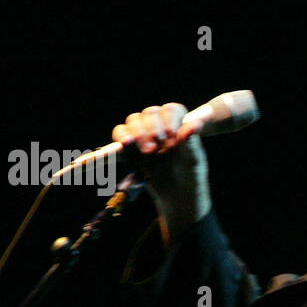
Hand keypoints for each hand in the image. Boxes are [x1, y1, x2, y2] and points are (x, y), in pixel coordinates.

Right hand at [111, 103, 210, 231]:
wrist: (179, 196)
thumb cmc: (192, 175)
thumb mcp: (194, 160)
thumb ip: (191, 143)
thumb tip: (195, 125)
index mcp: (177, 124)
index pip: (170, 110)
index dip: (168, 119)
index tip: (171, 136)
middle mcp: (158, 126)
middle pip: (146, 115)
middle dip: (149, 128)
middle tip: (154, 147)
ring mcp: (142, 137)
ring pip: (130, 124)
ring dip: (132, 133)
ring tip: (138, 148)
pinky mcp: (129, 152)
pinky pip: (116, 142)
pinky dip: (111, 145)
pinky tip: (111, 150)